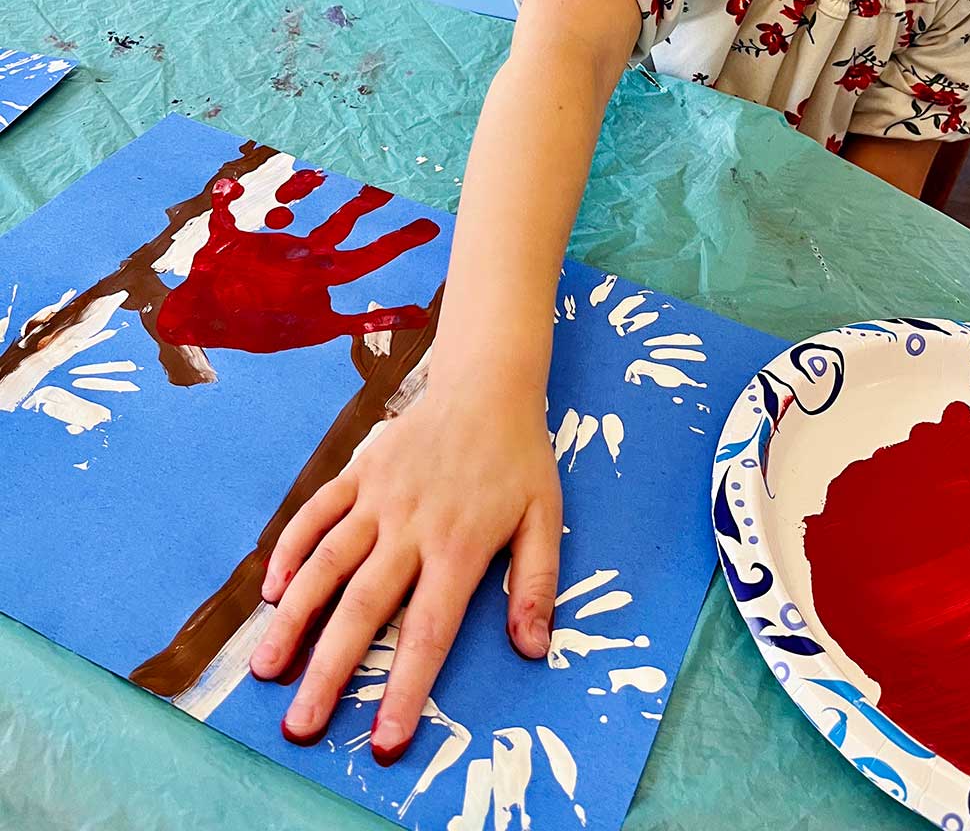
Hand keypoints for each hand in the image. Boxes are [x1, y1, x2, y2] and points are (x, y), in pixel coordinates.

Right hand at [248, 386, 561, 763]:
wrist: (488, 386)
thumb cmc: (519, 460)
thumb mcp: (546, 519)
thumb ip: (536, 584)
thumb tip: (534, 650)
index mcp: (459, 547)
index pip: (427, 632)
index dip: (405, 689)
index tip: (383, 739)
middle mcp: (411, 526)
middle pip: (363, 607)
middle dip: (329, 671)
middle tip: (300, 725)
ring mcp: (378, 496)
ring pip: (326, 563)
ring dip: (293, 618)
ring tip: (267, 669)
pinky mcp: (359, 471)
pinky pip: (315, 512)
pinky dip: (290, 550)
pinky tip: (270, 592)